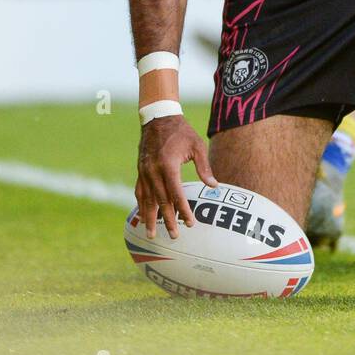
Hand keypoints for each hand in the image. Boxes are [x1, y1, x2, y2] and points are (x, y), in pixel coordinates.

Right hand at [135, 115, 216, 238]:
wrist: (159, 118)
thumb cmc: (181, 132)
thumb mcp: (197, 146)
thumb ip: (204, 167)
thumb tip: (214, 186)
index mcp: (168, 165)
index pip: (176, 194)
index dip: (183, 210)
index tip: (190, 223)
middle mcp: (153, 171)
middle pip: (161, 201)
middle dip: (167, 220)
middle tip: (174, 236)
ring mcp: (144, 171)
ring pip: (147, 199)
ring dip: (150, 218)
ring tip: (151, 234)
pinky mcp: (140, 170)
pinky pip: (139, 191)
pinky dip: (141, 205)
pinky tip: (144, 215)